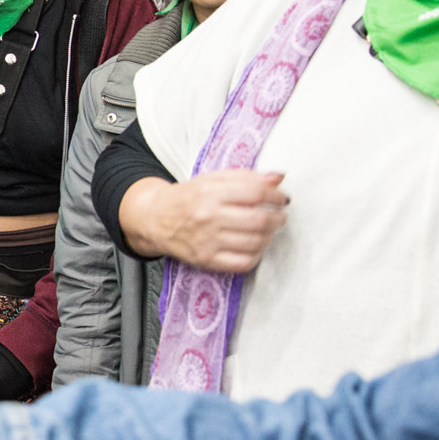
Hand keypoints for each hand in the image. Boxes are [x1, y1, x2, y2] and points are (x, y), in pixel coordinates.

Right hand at [118, 171, 287, 272]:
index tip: (282, 198)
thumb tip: (279, 178)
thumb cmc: (188, 198)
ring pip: (255, 242)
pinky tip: (255, 246)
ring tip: (269, 230)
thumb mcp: (212, 179)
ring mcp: (207, 241)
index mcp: (209, 192)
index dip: (276, 195)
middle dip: (278, 218)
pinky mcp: (206, 260)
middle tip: (280, 215)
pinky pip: (243, 262)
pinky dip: (257, 255)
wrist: (156, 219)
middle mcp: (208, 217)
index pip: (255, 192)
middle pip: (259, 219)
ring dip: (270, 236)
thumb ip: (245, 176)